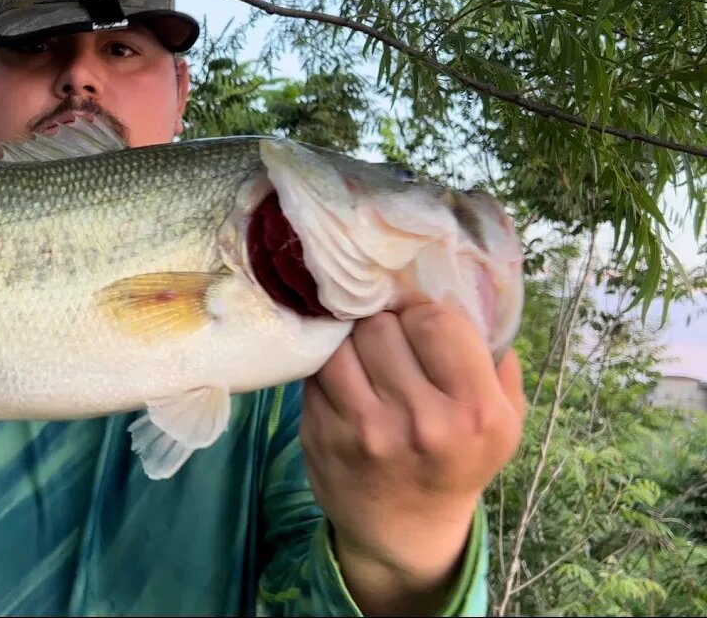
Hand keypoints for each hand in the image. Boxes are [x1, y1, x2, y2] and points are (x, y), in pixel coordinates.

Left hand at [300, 301, 525, 615]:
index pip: (436, 321)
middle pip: (382, 326)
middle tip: (389, 336)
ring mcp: (364, 429)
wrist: (405, 528)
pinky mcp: (320, 433)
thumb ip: (497, 359)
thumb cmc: (459, 461)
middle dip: (384, 322)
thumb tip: (469, 294)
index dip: (422, 310)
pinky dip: (328, 364)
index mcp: (475, 411)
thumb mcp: (506, 421)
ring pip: (342, 342)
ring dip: (351, 338)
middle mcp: (420, 421)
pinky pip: (315, 370)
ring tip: (364, 350)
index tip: (417, 319)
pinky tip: (344, 376)